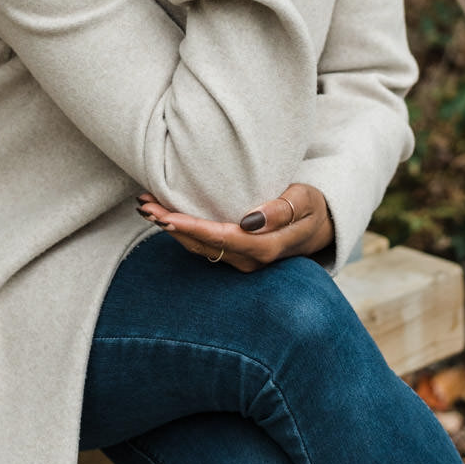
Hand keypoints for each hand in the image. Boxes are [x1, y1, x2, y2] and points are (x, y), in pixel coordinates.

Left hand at [135, 183, 334, 273]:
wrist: (320, 227)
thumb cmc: (311, 208)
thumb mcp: (304, 202)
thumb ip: (280, 211)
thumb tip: (250, 221)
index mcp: (265, 248)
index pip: (220, 237)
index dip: (191, 227)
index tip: (166, 215)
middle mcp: (249, 260)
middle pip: (202, 244)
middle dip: (170, 225)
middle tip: (143, 204)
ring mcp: (240, 261)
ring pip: (198, 247)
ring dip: (171, 228)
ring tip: (145, 206)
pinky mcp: (235, 256)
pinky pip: (203, 246)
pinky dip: (182, 230)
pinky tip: (165, 216)